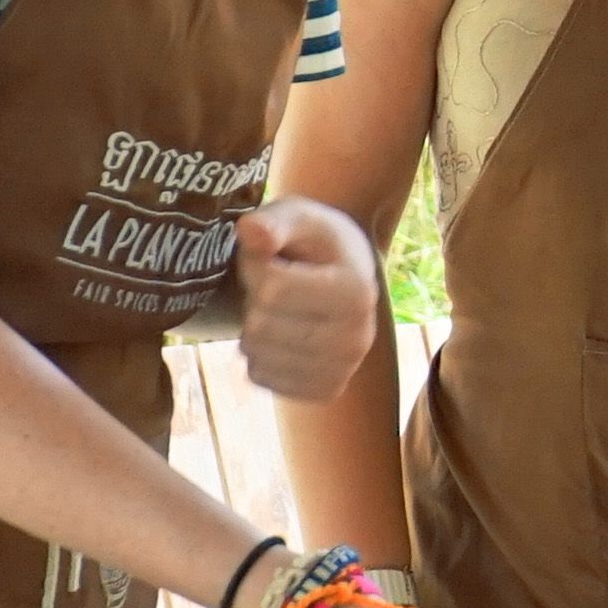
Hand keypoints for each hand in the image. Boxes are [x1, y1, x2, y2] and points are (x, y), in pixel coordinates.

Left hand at [236, 198, 379, 399]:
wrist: (344, 275)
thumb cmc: (313, 241)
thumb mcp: (296, 216)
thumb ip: (272, 222)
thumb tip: (249, 231)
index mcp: (356, 292)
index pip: (271, 290)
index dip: (254, 267)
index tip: (269, 258)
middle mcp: (358, 339)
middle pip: (261, 327)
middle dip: (254, 301)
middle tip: (273, 285)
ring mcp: (343, 370)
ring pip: (256, 357)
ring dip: (253, 328)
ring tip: (278, 309)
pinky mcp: (324, 391)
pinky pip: (260, 377)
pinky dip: (258, 355)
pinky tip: (280, 334)